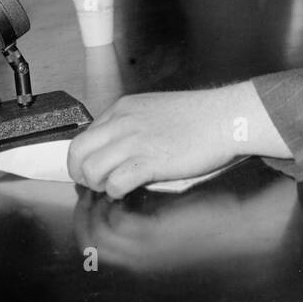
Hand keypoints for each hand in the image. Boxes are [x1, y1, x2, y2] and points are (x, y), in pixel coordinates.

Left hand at [67, 90, 236, 198]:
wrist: (225, 118)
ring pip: (91, 170)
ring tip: (114, 187)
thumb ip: (132, 125)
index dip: (85, 158)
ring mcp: (135, 142)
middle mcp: (123, 122)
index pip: (84, 136)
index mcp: (123, 109)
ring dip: (99, 185)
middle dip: (81, 174)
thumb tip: (117, 148)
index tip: (94, 169)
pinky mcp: (149, 162)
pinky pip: (115, 184)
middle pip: (77, 153)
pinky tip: (129, 190)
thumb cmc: (198, 116)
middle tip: (96, 183)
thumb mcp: (155, 109)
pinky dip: (117, 192)